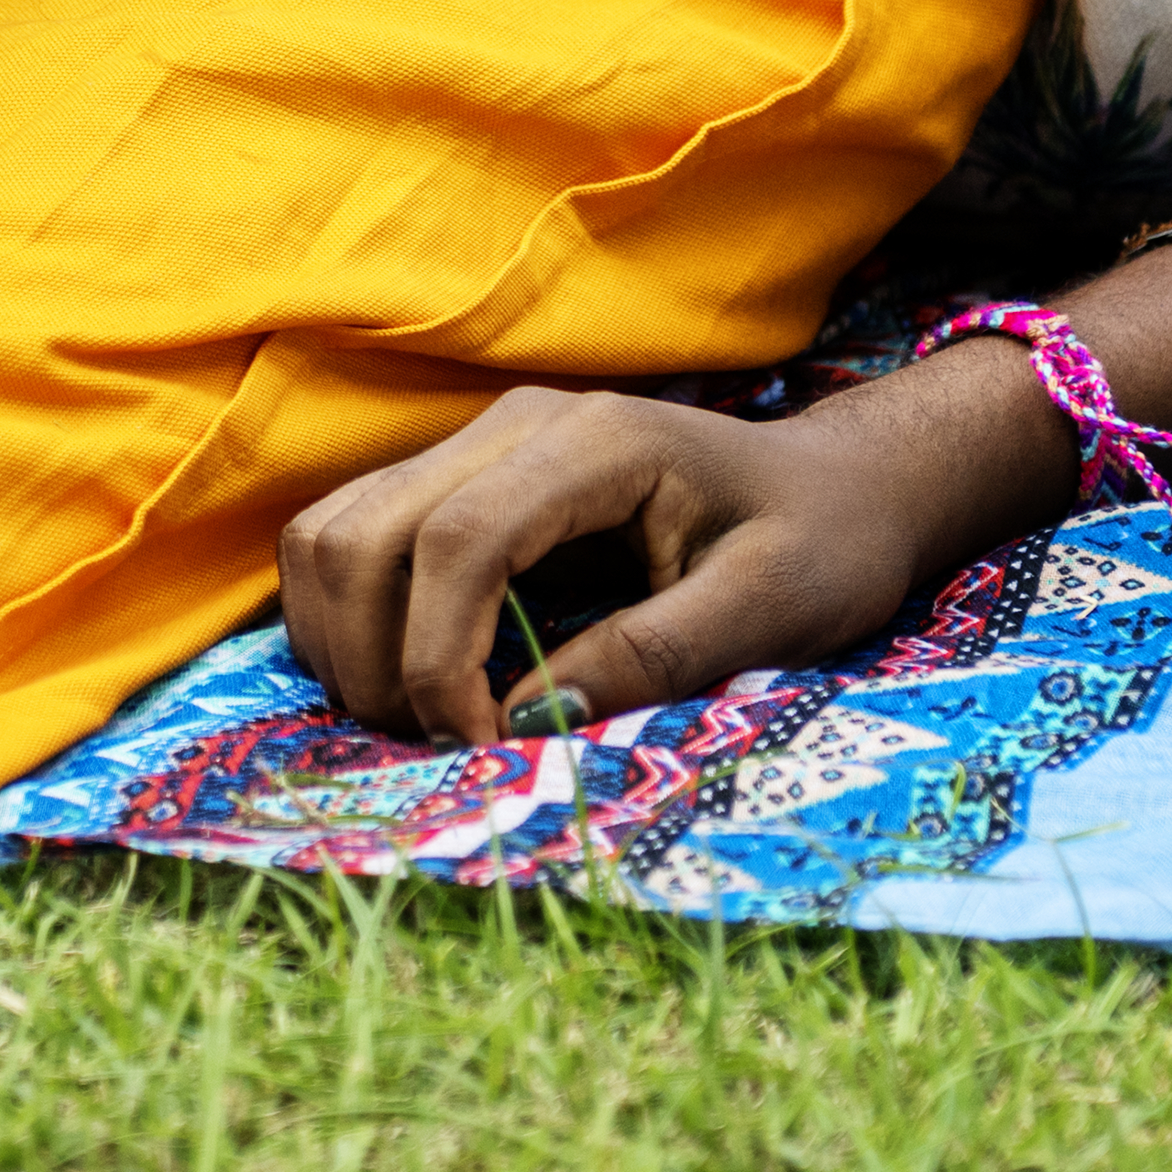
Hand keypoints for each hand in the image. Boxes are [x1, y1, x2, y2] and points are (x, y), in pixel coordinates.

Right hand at [276, 385, 966, 745]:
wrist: (836, 487)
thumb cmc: (819, 544)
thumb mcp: (768, 610)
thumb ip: (650, 657)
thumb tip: (524, 720)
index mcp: (596, 443)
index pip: (459, 538)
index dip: (438, 656)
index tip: (474, 744)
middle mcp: (516, 425)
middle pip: (366, 531)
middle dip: (375, 658)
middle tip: (443, 745)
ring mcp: (478, 445)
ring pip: (335, 529)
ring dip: (345, 638)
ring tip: (419, 719)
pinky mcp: (459, 478)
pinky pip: (353, 535)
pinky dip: (348, 617)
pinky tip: (407, 680)